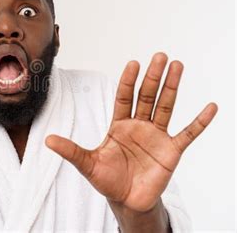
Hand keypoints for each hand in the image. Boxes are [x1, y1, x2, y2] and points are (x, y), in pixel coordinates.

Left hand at [46, 52, 217, 212]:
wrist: (126, 200)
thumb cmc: (107, 180)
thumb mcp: (87, 164)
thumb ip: (71, 150)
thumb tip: (47, 140)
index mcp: (119, 125)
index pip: (124, 97)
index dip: (128, 81)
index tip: (133, 63)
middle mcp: (139, 125)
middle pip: (147, 96)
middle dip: (153, 77)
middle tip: (160, 56)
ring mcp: (157, 136)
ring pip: (166, 106)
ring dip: (173, 87)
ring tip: (178, 66)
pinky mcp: (172, 151)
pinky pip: (188, 133)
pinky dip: (199, 121)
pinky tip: (210, 107)